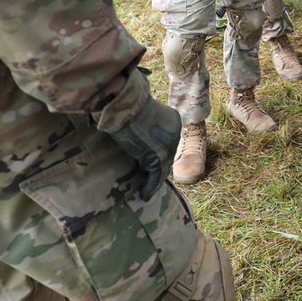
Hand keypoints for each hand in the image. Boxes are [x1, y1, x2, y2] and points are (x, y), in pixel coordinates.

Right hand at [95, 71, 180, 200]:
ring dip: (153, 182)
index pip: (167, 142)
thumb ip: (145, 126)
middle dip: (157, 169)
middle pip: (166, 156)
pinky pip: (156, 176)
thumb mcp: (141, 115)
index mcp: (173, 120)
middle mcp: (175, 134)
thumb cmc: (127, 106)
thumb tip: (137, 138)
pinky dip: (150, 187)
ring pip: (162, 168)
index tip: (147, 164)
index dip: (157, 154)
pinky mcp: (159, 157)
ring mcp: (169, 146)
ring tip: (145, 193)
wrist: (126, 106)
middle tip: (147, 182)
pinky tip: (144, 195)